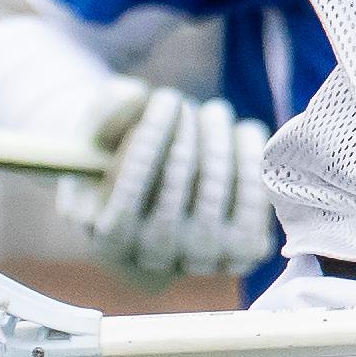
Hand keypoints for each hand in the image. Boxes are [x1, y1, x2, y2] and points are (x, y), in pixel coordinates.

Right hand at [64, 84, 270, 278]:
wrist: (165, 213)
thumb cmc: (128, 163)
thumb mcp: (101, 134)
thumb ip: (109, 111)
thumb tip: (138, 98)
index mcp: (110, 238)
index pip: (130, 186)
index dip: (152, 133)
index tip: (165, 97)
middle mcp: (155, 257)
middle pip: (177, 179)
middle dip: (187, 130)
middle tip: (188, 103)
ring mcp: (203, 259)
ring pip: (217, 184)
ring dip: (219, 137)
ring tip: (214, 112)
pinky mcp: (245, 251)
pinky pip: (254, 195)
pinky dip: (251, 156)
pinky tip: (243, 131)